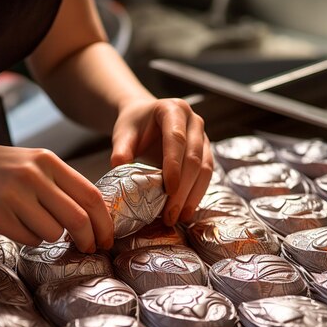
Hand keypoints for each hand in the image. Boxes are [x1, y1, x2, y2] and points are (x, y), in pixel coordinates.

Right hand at [0, 145, 113, 252]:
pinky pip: (30, 240)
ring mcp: (12, 196)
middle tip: (88, 247)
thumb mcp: (36, 164)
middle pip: (77, 218)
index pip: (90, 195)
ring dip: (53, 236)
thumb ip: (64, 184)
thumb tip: (97, 217)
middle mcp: (32, 177)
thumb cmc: (3, 170)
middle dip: (88, 239)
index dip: (104, 221)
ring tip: (38, 224)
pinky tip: (19, 225)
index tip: (107, 237)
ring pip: (54, 233)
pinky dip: (31, 239)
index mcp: (48, 161)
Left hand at [110, 98, 212, 225]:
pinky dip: (197, 193)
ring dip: (193, 195)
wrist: (145, 118)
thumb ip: (121, 151)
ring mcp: (203, 136)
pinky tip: (185, 210)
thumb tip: (119, 171)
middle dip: (183, 188)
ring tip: (179, 216)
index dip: (174, 165)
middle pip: (194, 157)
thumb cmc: (134, 125)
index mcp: (173, 110)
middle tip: (171, 213)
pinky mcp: (206, 151)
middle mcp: (193, 121)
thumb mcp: (123, 134)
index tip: (168, 190)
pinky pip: (207, 174)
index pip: (177, 139)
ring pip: (205, 168)